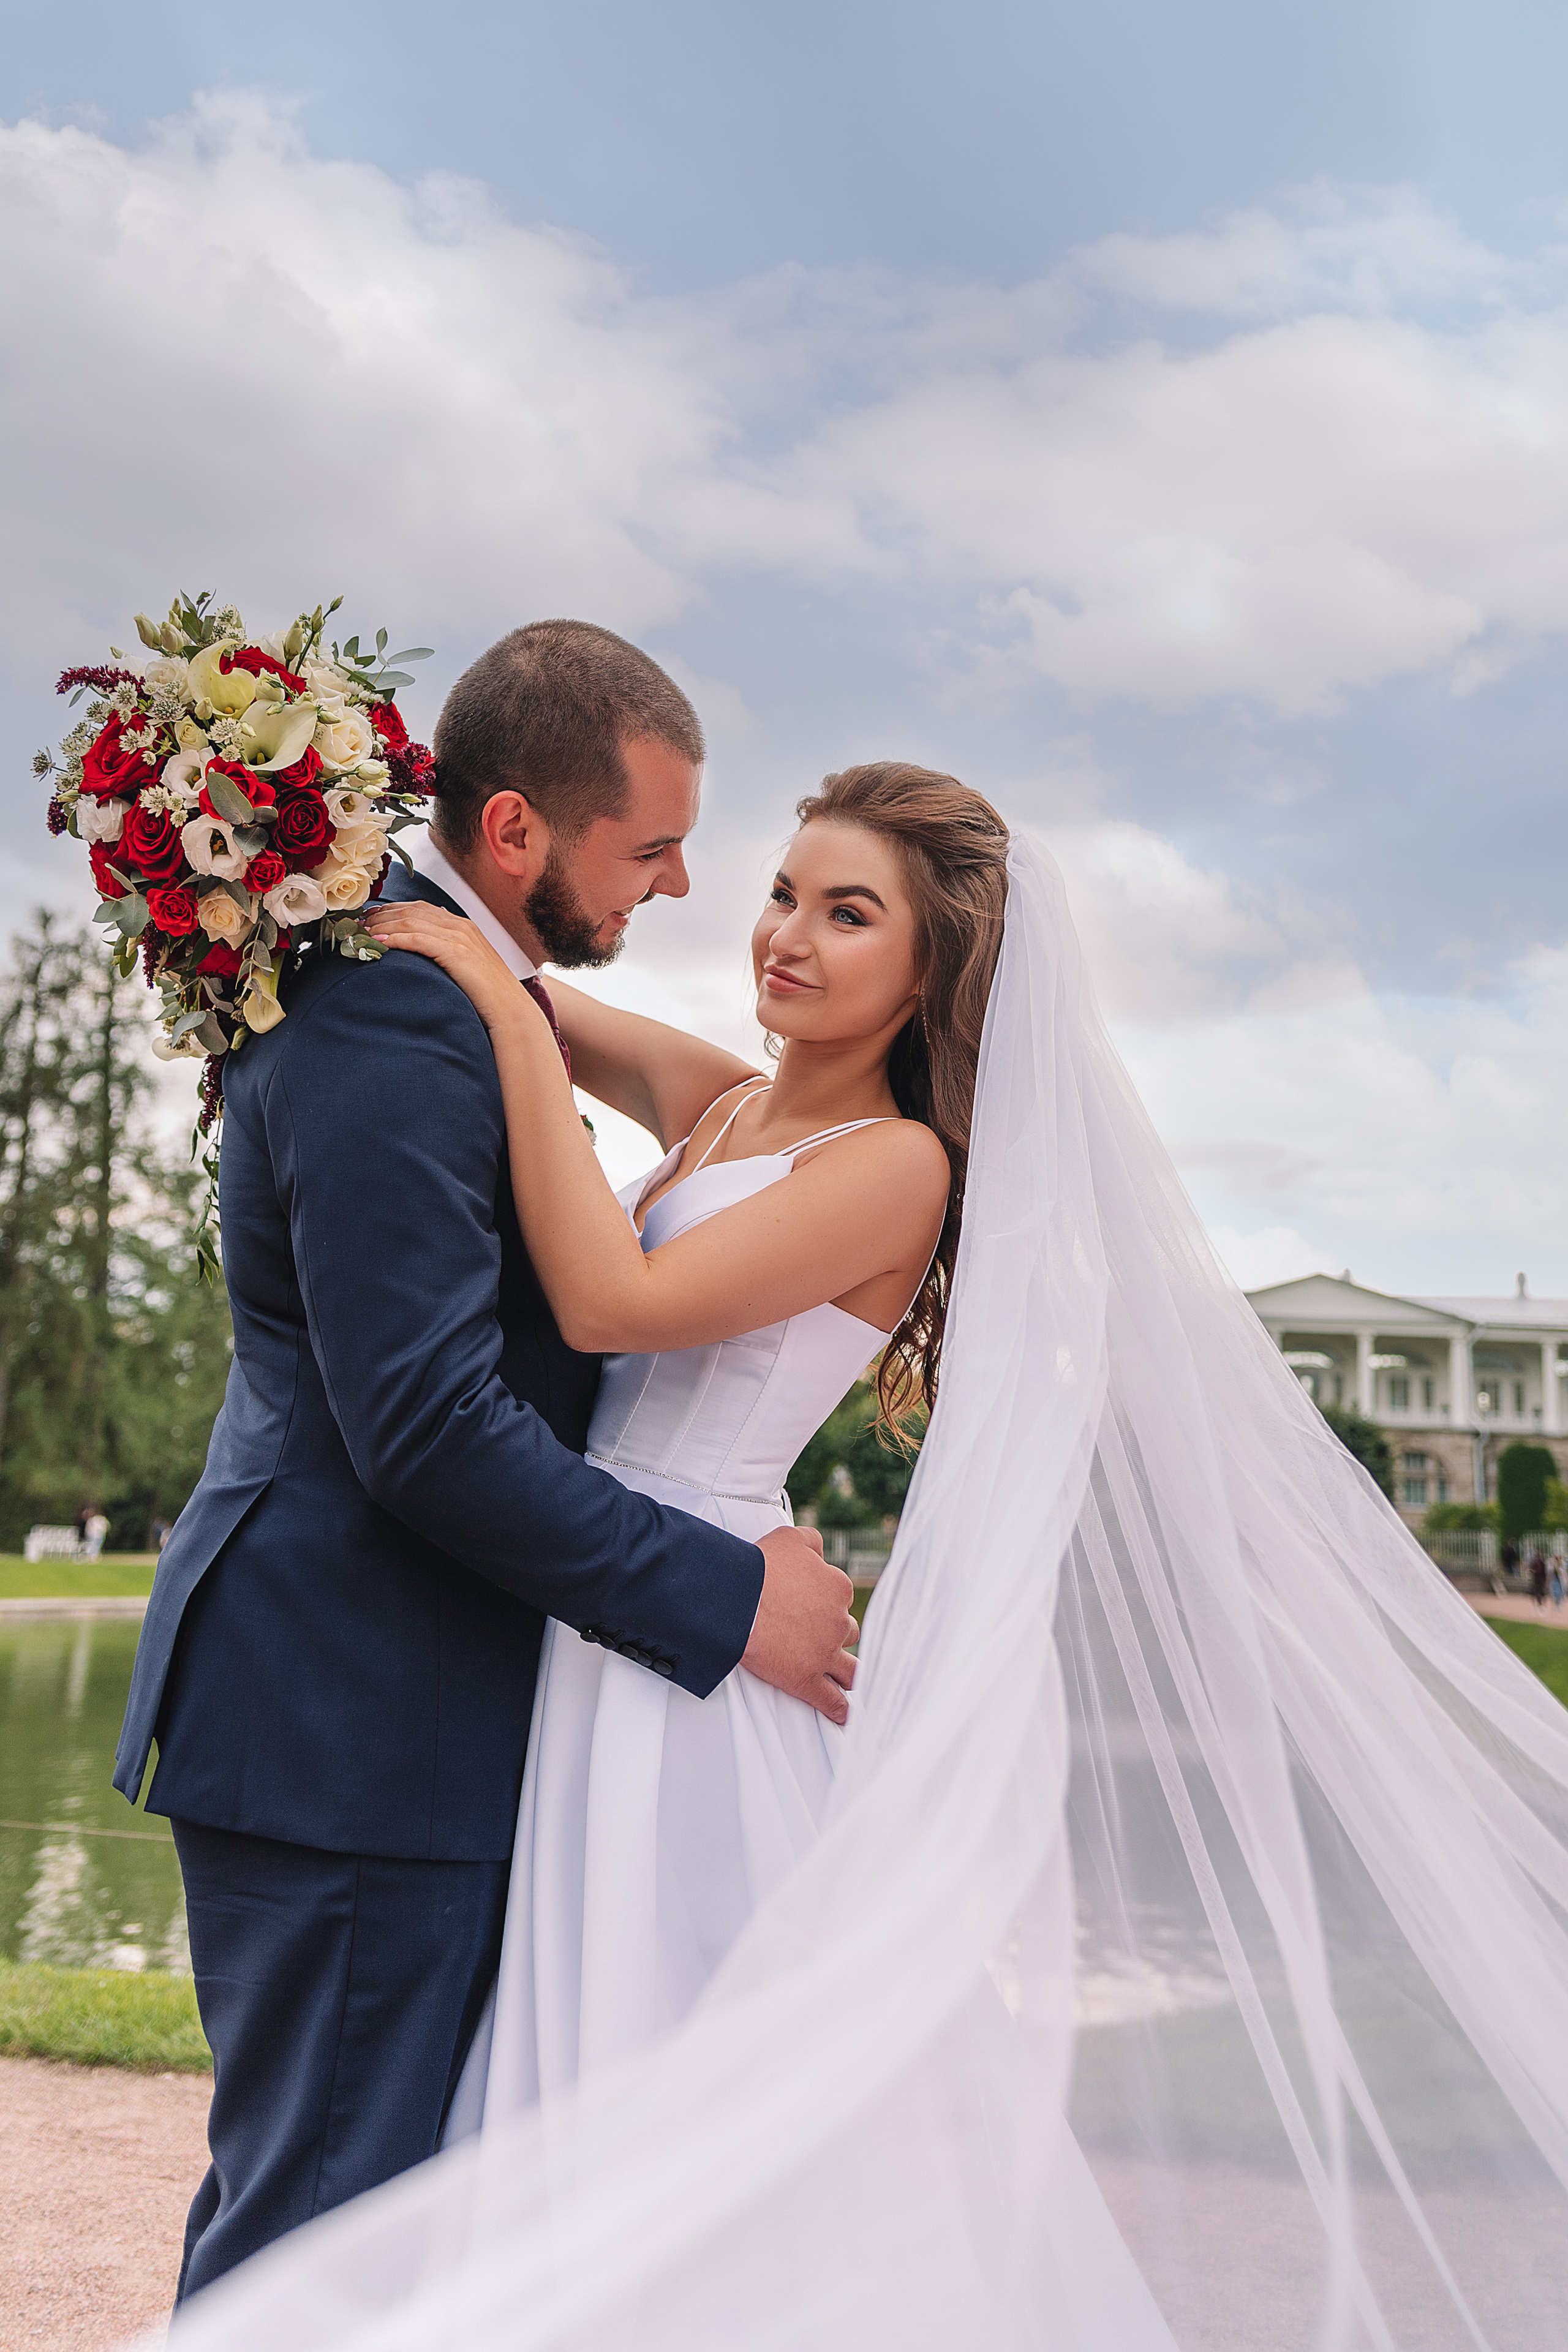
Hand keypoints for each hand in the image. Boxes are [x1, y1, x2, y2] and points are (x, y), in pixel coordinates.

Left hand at [362, 901, 544, 1037]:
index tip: (369, 916)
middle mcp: (460, 925)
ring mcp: (459, 937)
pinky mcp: (455, 952)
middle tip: (357, 923)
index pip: (419, 907)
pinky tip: (378, 941)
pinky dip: (395, 938)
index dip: (391, 909)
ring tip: (361, 931)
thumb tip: (423, 949)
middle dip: (380, 914)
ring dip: (382, 924)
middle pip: (411, 910)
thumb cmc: (486, 994)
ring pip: (410, 921)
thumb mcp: (466, 966)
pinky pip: (417, 938)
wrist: (509, 1009)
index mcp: (462, 925)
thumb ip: (447, 951)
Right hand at [744, 1526, 857, 1725]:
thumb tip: (819, 1551)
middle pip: (846, 1631)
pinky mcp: (807, 1679)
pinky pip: (832, 1701)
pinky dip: (840, 1711)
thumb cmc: (757, 1568)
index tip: (810, 1605)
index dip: (824, 1601)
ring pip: (849, 1668)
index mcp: (837, 1588)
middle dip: (833, 1633)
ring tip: (842, 1677)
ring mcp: (825, 1653)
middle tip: (814, 1634)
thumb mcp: (790, 1538)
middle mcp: (837, 1621)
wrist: (734, 1599)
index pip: (840, 1596)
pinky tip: (845, 1717)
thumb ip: (811, 1542)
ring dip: (845, 1670)